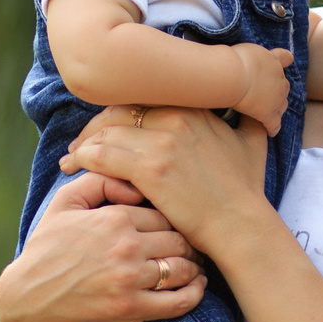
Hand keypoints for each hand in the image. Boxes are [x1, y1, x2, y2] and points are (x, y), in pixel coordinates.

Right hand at [0, 171, 205, 321]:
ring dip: (194, 267)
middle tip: (194, 245)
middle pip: (178, 240)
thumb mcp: (65, 202)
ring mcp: (130, 279)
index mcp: (114, 218)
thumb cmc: (48, 246)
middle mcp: (126, 247)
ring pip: (182, 268)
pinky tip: (196, 287)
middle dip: (189, 243)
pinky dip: (194, 294)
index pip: (163, 213)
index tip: (178, 223)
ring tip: (196, 266)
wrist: (31, 297)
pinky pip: (177, 301)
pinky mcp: (131, 308)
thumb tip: (136, 181)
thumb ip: (100, 180)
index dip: (173, 218)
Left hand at [61, 105, 271, 260]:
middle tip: (79, 143)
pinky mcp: (150, 169)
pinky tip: (74, 167)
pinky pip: (102, 155)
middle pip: (118, 110)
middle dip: (94, 126)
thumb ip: (245, 117)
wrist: (241, 223)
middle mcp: (176, 116)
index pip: (141, 97)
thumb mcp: (251, 141)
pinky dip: (82, 159)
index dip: (118, 111)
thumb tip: (250, 105)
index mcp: (194, 106)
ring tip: (70, 158)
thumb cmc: (245, 188)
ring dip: (82, 144)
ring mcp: (162, 141)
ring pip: (106, 131)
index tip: (104, 126)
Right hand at [230, 43, 294, 134]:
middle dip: (277, 89)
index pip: (285, 58)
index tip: (285, 61)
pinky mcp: (268, 113)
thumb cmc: (235, 59)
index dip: (284, 60)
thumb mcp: (247, 50)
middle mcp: (279, 78)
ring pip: (282, 105)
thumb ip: (253, 56)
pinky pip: (274, 124)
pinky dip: (273, 128)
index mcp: (274, 60)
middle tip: (264, 91)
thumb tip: (245, 61)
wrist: (234, 74)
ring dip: (277, 107)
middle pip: (284, 85)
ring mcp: (276, 98)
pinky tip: (270, 132)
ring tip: (269, 111)